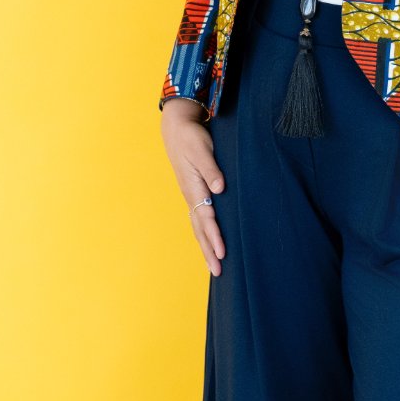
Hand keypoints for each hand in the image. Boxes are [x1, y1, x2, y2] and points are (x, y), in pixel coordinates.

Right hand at [160, 99, 226, 275]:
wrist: (177, 128)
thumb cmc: (191, 137)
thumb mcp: (202, 149)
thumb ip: (211, 169)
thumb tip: (220, 189)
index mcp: (194, 188)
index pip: (206, 218)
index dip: (215, 237)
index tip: (223, 253)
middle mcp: (191, 196)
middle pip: (200, 230)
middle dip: (209, 252)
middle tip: (218, 272)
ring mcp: (191, 196)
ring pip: (198, 228)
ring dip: (206, 247)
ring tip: (213, 266)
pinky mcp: (194, 193)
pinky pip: (199, 220)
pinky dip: (204, 235)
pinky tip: (209, 243)